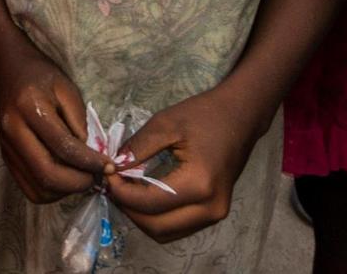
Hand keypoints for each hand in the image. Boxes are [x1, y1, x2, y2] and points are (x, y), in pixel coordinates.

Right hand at [0, 32, 104, 203]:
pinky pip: (30, 188)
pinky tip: (64, 177)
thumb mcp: (67, 89)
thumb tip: (93, 157)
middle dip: (78, 183)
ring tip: (80, 176)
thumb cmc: (40, 74)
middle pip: (47, 174)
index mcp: (29, 107)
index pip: (63, 147)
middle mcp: (14, 130)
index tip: (109, 167)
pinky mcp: (6, 157)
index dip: (90, 162)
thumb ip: (80, 122)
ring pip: (38, 188)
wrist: (6, 67)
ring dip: (65, 190)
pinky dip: (51, 191)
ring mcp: (6, 147)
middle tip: (96, 177)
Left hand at [107, 87, 257, 243]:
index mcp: (199, 185)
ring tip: (125, 192)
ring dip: (142, 218)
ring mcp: (215, 215)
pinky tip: (144, 196)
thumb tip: (113, 168)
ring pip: (167, 232)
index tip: (107, 175)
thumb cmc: (204, 115)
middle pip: (157, 227)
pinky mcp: (214, 213)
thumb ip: (137, 148)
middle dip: (129, 210)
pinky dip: (157, 217)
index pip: (150, 203)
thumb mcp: (165, 124)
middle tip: (112, 186)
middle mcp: (209, 208)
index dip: (123, 193)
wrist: (240, 116)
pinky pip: (179, 226)